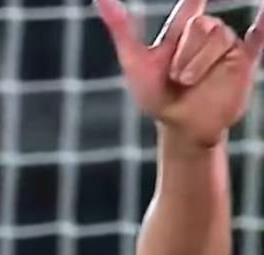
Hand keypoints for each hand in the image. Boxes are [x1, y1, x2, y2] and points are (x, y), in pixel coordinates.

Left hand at [97, 0, 263, 145]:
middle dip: (186, 53)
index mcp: (180, 33)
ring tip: (189, 83)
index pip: (189, 5)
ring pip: (222, 37)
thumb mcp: (134, 61)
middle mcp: (205, 36)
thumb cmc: (156, 96)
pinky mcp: (245, 62)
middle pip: (203, 25)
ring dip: (201, 63)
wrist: (180, 127)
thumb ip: (120, 28)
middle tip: (177, 78)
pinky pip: (260, 37)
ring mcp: (226, 48)